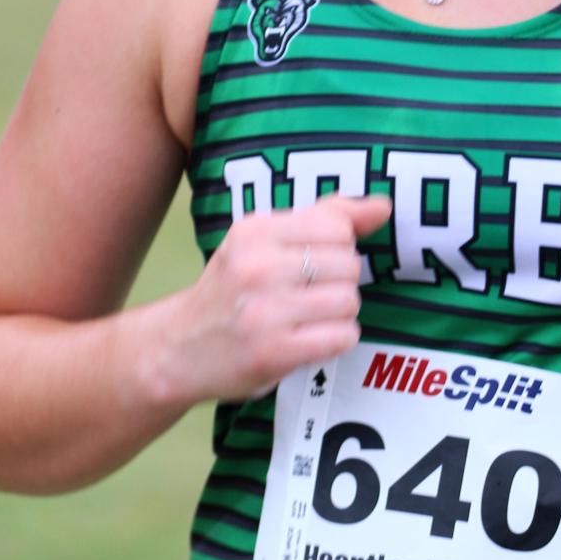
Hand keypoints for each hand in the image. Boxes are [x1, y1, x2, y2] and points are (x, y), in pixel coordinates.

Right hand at [161, 194, 391, 407]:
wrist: (178, 348)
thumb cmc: (233, 289)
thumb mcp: (264, 241)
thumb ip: (326, 218)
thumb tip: (383, 207)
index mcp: (254, 231)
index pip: (338, 227)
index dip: (337, 248)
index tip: (311, 263)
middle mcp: (256, 266)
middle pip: (349, 265)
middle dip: (338, 282)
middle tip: (307, 295)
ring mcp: (263, 311)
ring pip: (349, 301)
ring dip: (339, 314)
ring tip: (308, 318)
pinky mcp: (273, 352)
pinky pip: (343, 336)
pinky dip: (336, 340)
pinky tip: (310, 339)